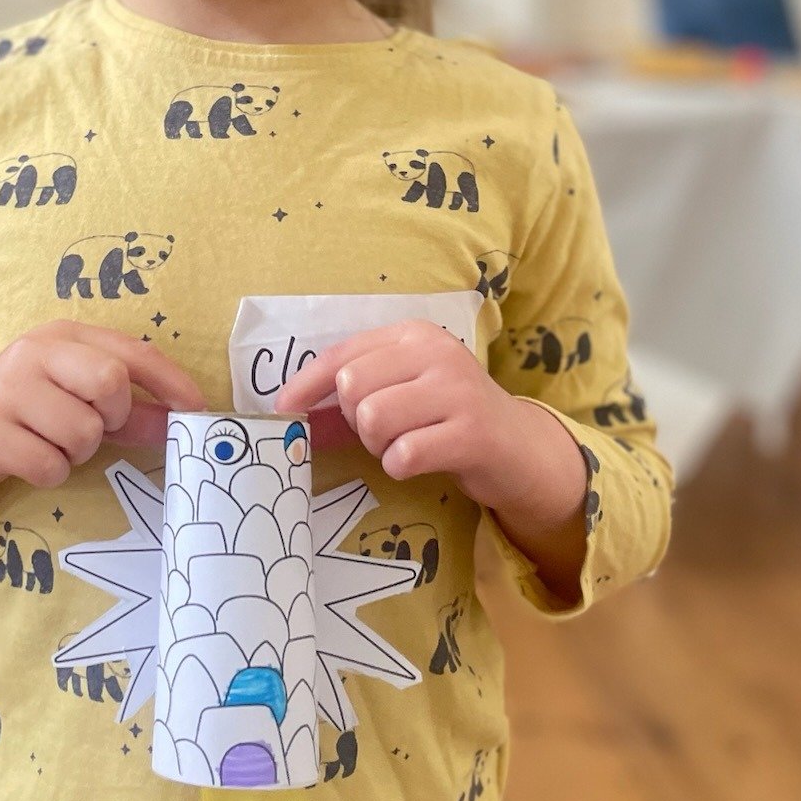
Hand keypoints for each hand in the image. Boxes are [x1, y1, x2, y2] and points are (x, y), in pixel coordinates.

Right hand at [0, 321, 204, 492]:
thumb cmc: (30, 413)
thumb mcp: (80, 402)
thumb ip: (131, 411)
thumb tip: (182, 421)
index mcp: (63, 335)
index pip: (131, 350)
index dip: (169, 380)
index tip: (197, 409)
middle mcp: (34, 351)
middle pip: (110, 383)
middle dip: (112, 417)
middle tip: (92, 427)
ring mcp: (7, 388)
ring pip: (81, 432)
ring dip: (76, 453)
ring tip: (51, 444)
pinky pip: (49, 465)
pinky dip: (50, 472)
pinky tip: (29, 459)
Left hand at [274, 320, 557, 511]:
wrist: (518, 447)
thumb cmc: (448, 416)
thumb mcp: (404, 389)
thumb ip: (353, 393)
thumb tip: (289, 411)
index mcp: (413, 334)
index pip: (342, 354)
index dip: (306, 385)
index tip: (282, 410)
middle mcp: (436, 353)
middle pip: (352, 388)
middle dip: (355, 421)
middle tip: (384, 432)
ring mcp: (457, 390)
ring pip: (373, 418)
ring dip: (378, 445)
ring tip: (403, 444)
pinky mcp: (471, 433)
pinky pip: (404, 453)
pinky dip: (399, 466)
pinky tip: (419, 461)